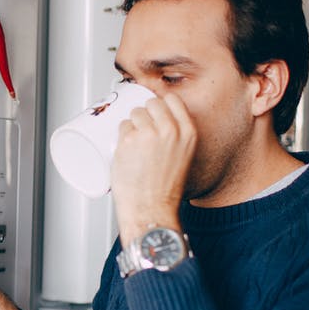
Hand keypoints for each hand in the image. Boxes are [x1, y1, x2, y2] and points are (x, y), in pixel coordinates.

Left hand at [111, 92, 195, 243]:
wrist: (152, 209)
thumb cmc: (165, 191)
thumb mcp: (183, 158)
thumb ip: (176, 139)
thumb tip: (158, 124)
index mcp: (187, 132)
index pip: (172, 100)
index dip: (159, 104)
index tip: (153, 111)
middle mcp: (170, 129)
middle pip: (151, 103)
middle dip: (143, 113)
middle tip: (140, 131)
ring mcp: (148, 133)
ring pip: (134, 113)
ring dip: (131, 125)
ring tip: (134, 146)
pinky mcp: (129, 140)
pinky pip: (122, 127)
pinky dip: (121, 137)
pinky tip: (126, 151)